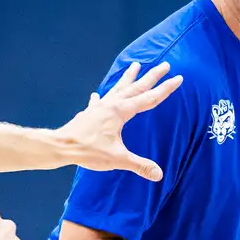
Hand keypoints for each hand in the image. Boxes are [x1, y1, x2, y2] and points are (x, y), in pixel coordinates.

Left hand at [59, 61, 183, 180]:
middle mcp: (112, 104)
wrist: (61, 146)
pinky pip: (99, 101)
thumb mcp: (117, 159)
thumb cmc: (89, 150)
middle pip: (136, 87)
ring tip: (135, 65)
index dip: (165, 89)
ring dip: (128, 77)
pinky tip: (97, 94)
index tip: (178, 78)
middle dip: (152, 76)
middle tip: (165, 65)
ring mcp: (100, 107)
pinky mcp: (89, 113)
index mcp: (121, 112)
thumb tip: (159, 174)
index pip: (149, 99)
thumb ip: (139, 165)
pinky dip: (101, 97)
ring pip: (118, 88)